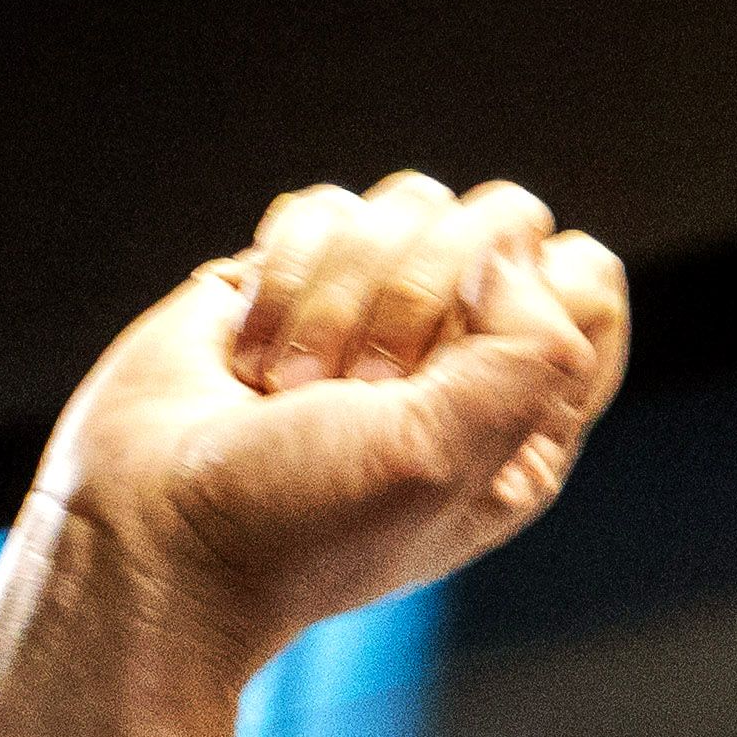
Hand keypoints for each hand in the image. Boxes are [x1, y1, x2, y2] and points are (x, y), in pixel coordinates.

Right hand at [14, 174, 626, 689]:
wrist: (151, 534)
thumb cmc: (295, 527)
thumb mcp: (447, 457)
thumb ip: (531, 345)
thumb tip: (501, 249)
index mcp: (527, 414)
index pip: (585, 277)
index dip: (525, 300)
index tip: (448, 372)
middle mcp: (462, 355)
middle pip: (499, 218)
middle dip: (415, 297)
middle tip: (357, 391)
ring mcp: (376, 311)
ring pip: (405, 202)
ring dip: (336, 297)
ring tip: (290, 390)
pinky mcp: (294, 279)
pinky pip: (321, 208)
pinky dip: (280, 278)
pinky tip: (248, 359)